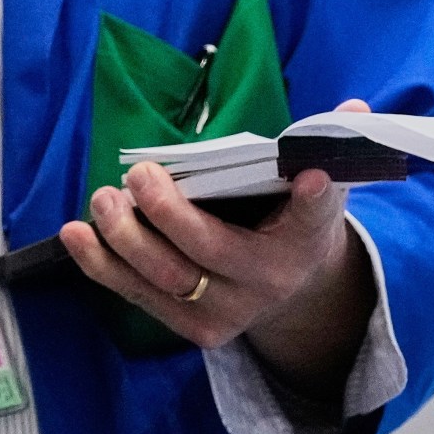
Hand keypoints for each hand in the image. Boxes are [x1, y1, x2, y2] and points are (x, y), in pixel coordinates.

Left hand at [60, 100, 378, 397]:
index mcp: (305, 241)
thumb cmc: (292, 220)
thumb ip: (329, 148)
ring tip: (103, 198)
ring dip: (124, 237)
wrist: (290, 290)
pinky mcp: (191, 326)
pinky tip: (77, 233)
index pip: (313, 216)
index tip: (311, 175)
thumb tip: (356, 108)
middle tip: (138, 174)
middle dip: (167, 212)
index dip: (312, 197)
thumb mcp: (317, 187)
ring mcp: (226, 312)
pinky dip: (101, 265)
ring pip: (165, 279)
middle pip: (209, 251)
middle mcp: (267, 283)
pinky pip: (137, 295)